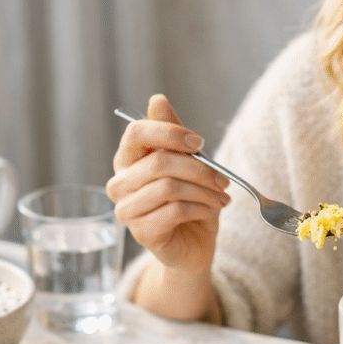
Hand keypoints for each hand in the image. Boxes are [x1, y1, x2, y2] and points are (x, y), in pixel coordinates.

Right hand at [107, 94, 230, 274]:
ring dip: (204, 191)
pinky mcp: (141, 233)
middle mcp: (119, 184)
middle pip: (159, 162)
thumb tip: (157, 99)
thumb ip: (172, 134)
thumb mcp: (187, 162)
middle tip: (223, 179)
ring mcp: (126, 211)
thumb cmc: (189, 199)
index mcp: (127, 160)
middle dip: (199, 169)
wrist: (194, 244)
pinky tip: (210, 211)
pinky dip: (201, 208)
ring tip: (221, 197)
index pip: (136, 133)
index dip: (170, 133)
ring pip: (169, 188)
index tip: (200, 143)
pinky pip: (175, 211)